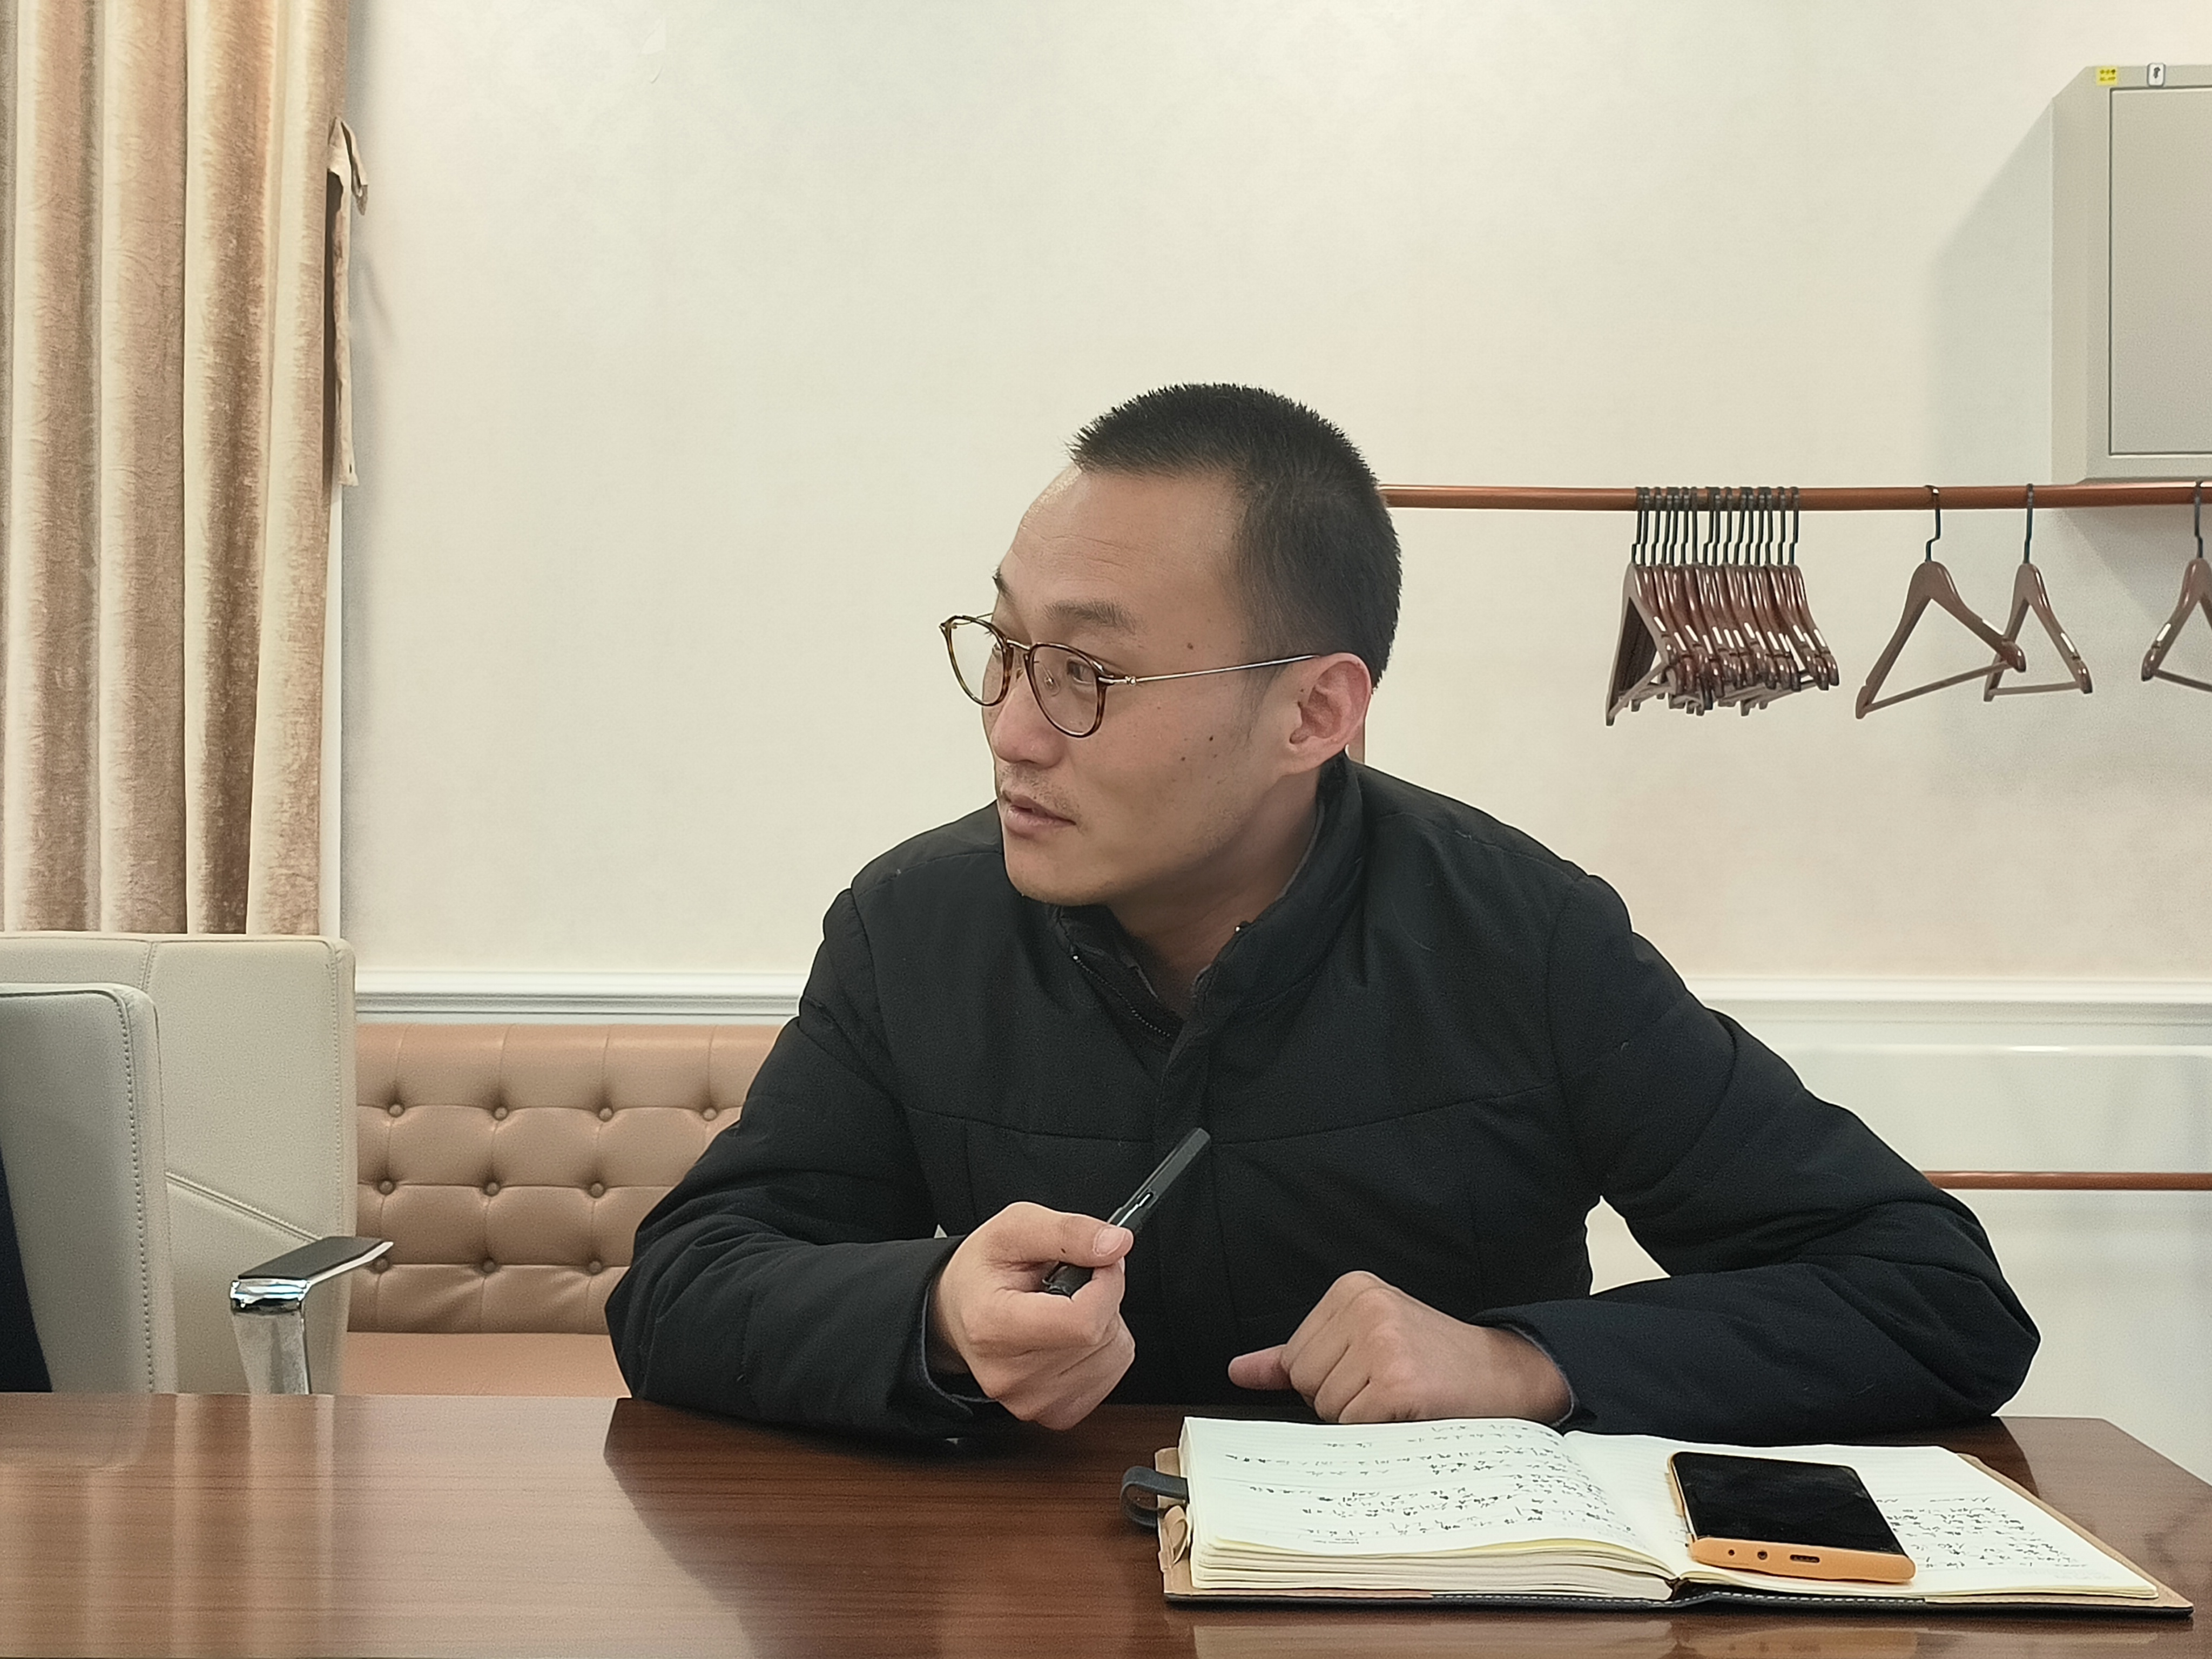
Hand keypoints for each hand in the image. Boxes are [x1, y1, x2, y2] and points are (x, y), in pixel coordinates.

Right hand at [926, 1201, 1135, 1429]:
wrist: (959, 1313)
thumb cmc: (983, 1271)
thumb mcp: (1016, 1227)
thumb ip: (1068, 1232)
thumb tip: (1117, 1244)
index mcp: (993, 1326)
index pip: (1082, 1320)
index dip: (1106, 1283)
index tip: (1099, 1262)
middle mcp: (1009, 1375)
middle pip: (1101, 1336)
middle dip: (1103, 1297)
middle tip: (1070, 1282)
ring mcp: (1031, 1401)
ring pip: (1115, 1355)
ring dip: (1105, 1323)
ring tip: (1065, 1308)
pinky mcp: (1054, 1414)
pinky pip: (1112, 1374)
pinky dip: (1104, 1349)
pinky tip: (1071, 1334)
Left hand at [1226, 1271, 1570, 1424]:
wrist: (1505, 1374)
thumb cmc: (1431, 1363)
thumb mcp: (1362, 1341)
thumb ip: (1296, 1356)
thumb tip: (1239, 1371)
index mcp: (1352, 1288)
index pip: (1296, 1358)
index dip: (1331, 1380)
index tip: (1374, 1371)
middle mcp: (1365, 1306)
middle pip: (1307, 1382)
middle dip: (1342, 1400)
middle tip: (1390, 1387)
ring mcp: (1382, 1341)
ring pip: (1328, 1408)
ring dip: (1362, 1418)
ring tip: (1403, 1398)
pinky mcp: (1398, 1380)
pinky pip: (1354, 1426)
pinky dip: (1379, 1432)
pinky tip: (1411, 1411)